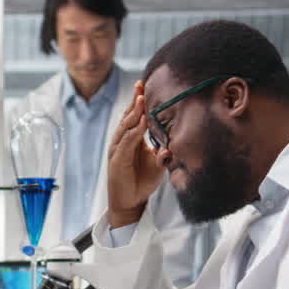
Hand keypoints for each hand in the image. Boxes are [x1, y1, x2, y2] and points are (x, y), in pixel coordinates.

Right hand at [106, 82, 163, 227]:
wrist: (129, 203)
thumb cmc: (141, 182)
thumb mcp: (157, 165)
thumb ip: (164, 153)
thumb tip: (172, 145)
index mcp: (130, 139)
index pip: (133, 116)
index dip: (138, 101)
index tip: (144, 85)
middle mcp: (121, 141)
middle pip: (128, 117)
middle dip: (134, 101)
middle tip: (141, 85)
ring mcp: (117, 150)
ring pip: (125, 127)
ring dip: (134, 113)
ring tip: (141, 99)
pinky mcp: (117, 161)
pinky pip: (125, 143)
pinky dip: (133, 132)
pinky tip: (140, 124)